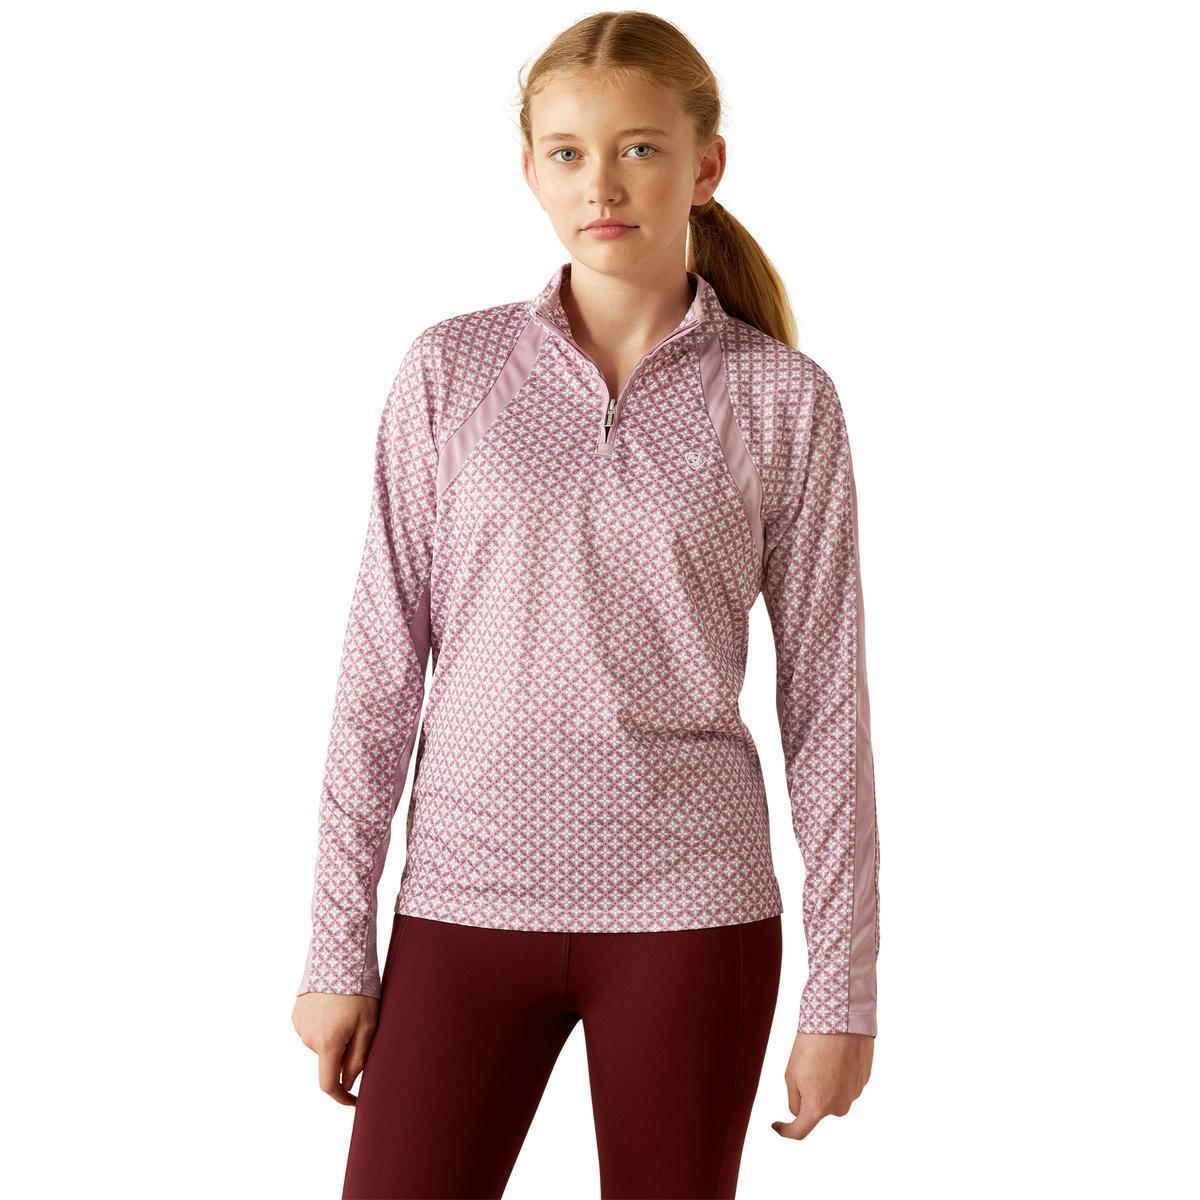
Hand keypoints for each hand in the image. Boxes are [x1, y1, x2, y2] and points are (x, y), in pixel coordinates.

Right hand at [291, 991, 378, 1105]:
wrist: (337, 956)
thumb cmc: (359, 989)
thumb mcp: (368, 1024)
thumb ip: (358, 1057)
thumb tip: (349, 1082)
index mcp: (328, 1044)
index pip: (329, 1084)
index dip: (342, 1097)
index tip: (353, 1101)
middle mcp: (309, 1039)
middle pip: (329, 1059)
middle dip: (344, 1053)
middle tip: (361, 1028)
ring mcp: (300, 1026)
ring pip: (321, 1044)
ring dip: (334, 1036)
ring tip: (347, 1010)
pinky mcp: (296, 1014)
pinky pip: (312, 1029)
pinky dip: (324, 1025)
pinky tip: (333, 1006)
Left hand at [771, 1030, 873, 1138]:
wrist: (840, 1021)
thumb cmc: (812, 1045)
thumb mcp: (791, 1074)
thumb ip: (794, 1100)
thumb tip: (801, 1112)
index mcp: (817, 1108)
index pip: (799, 1131)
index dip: (785, 1130)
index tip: (777, 1125)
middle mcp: (838, 1107)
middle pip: (817, 1108)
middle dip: (809, 1094)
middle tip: (805, 1067)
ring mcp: (853, 1095)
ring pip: (832, 1095)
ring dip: (825, 1082)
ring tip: (822, 1056)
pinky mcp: (863, 1081)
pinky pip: (845, 1083)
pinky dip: (838, 1074)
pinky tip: (835, 1055)